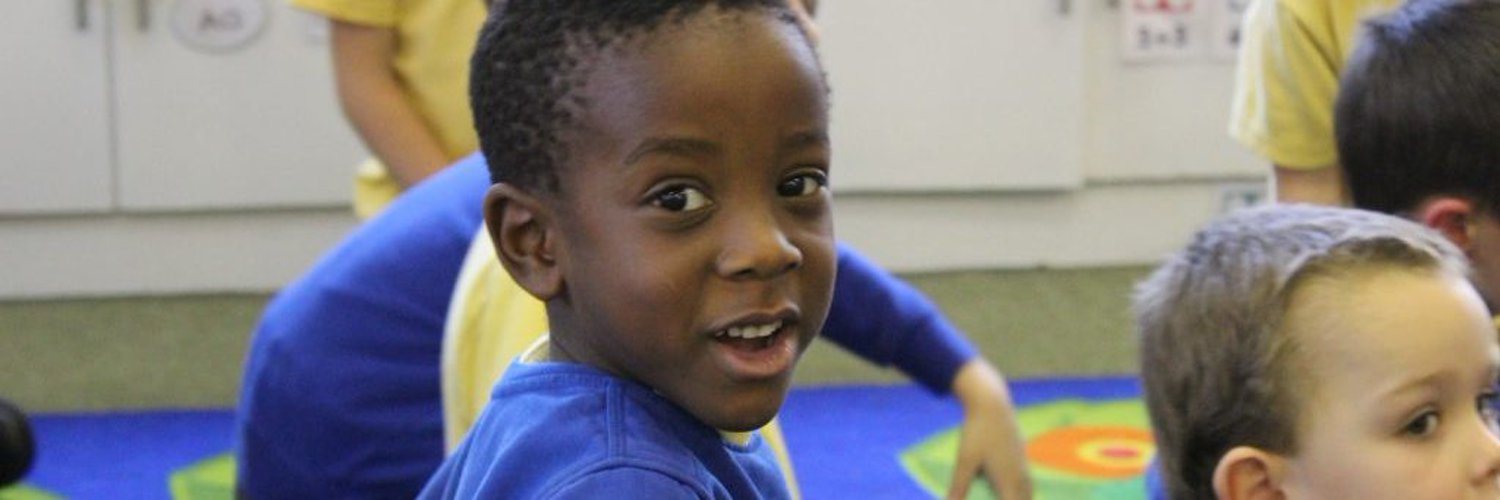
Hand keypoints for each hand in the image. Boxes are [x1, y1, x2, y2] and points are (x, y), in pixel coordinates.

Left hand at [946, 359, 1031, 499]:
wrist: (993, 404)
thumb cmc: (977, 432)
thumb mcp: (964, 461)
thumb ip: (959, 488)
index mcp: (1009, 482)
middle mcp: (1021, 479)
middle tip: (989, 499)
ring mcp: (1025, 471)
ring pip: (1026, 499)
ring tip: (999, 497)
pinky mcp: (1023, 463)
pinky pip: (1025, 490)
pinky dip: (1019, 499)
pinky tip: (1009, 497)